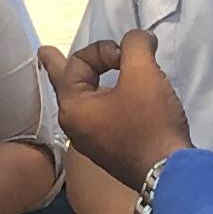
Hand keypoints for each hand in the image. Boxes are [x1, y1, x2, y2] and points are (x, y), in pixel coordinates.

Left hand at [41, 31, 194, 190]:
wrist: (169, 173)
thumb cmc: (149, 122)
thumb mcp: (143, 73)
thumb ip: (135, 45)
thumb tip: (137, 40)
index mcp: (73, 107)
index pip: (78, 62)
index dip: (104, 50)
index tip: (129, 58)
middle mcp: (76, 125)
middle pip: (68, 84)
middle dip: (57, 65)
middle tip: (43, 51)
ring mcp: (92, 140)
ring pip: (85, 101)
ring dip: (87, 82)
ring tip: (76, 74)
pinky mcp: (111, 149)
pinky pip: (100, 115)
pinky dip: (104, 99)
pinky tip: (112, 97)